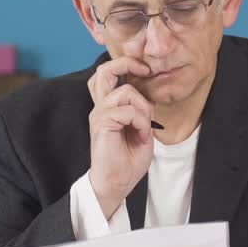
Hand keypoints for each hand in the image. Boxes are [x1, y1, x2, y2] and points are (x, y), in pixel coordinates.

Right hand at [86, 56, 156, 218]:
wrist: (116, 183)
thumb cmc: (128, 161)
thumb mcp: (142, 131)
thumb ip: (143, 113)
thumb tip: (148, 99)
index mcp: (108, 108)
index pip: (109, 75)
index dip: (126, 65)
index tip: (146, 70)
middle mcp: (100, 108)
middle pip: (104, 71)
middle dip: (126, 63)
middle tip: (145, 70)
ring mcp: (99, 114)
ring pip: (126, 92)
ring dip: (143, 109)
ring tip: (144, 128)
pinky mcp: (101, 123)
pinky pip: (128, 111)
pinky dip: (141, 121)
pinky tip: (141, 135)